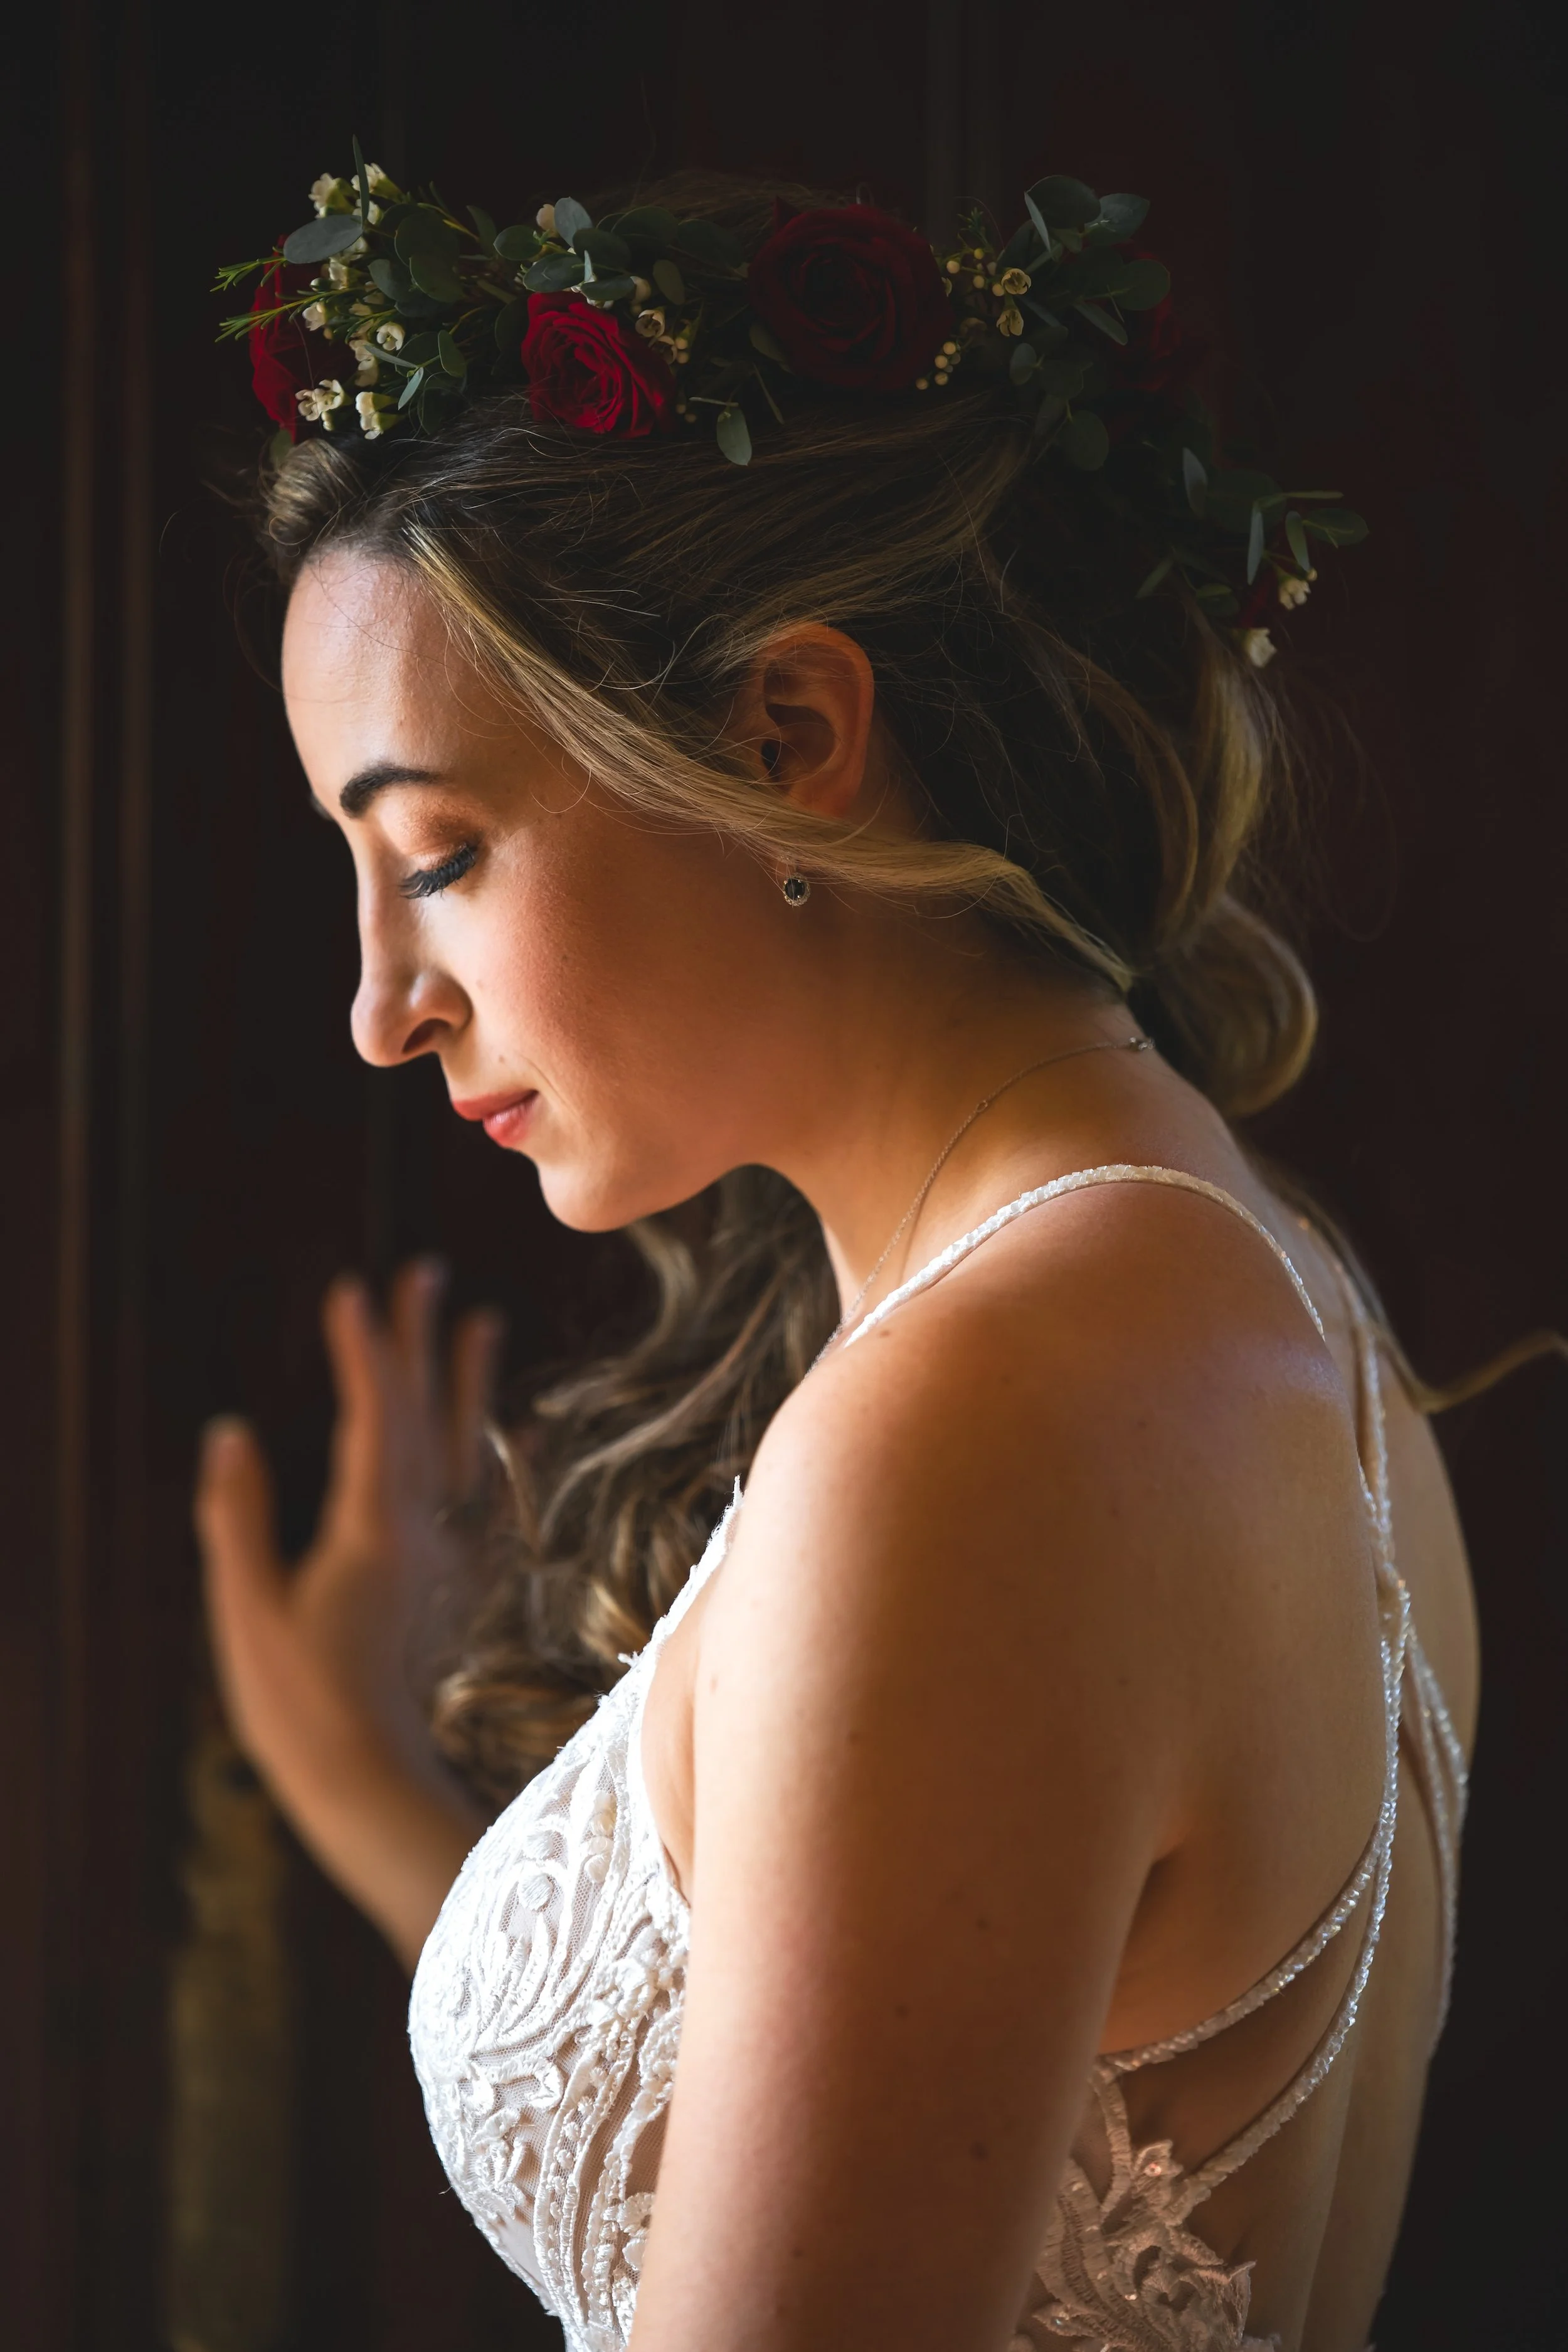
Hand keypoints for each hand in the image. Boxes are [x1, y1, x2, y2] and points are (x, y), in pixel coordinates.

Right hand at [195, 1262, 501, 1966]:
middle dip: (418, 1339)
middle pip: (424, 1414)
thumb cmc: (298, 1704)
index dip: (363, 1349)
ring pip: (463, 1446)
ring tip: (480, 1322)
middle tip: (421, 1272)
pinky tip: (501, 1429)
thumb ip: (239, 1519)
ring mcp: (446, 1557)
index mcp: (373, 1530)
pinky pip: (480, 1495)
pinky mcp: (453, 1584)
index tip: (354, 1289)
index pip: (371, 1415)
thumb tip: (230, 1435)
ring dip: (468, 1381)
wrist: (370, 1783)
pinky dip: (489, 1449)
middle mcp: (423, 1532)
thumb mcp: (250, 1612)